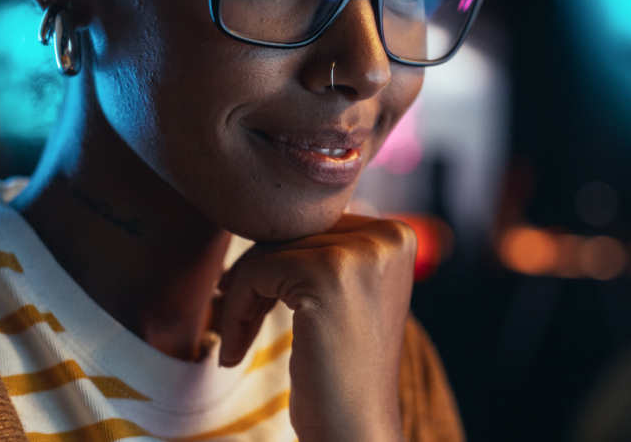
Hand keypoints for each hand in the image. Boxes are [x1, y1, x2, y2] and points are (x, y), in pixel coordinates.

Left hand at [217, 214, 416, 441]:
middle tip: (234, 321)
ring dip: (240, 295)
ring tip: (235, 338)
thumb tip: (259, 210)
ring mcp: (362, 252)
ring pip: (269, 249)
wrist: (355, 433)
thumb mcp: (344, 294)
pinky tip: (236, 352)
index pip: (313, 224)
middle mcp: (388, 236)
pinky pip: (257, 271)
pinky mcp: (329, 272)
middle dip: (255, 278)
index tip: (253, 301)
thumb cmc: (340, 371)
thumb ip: (320, 248)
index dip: (276, 261)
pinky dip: (236, 309)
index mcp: (396, 235)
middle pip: (290, 232)